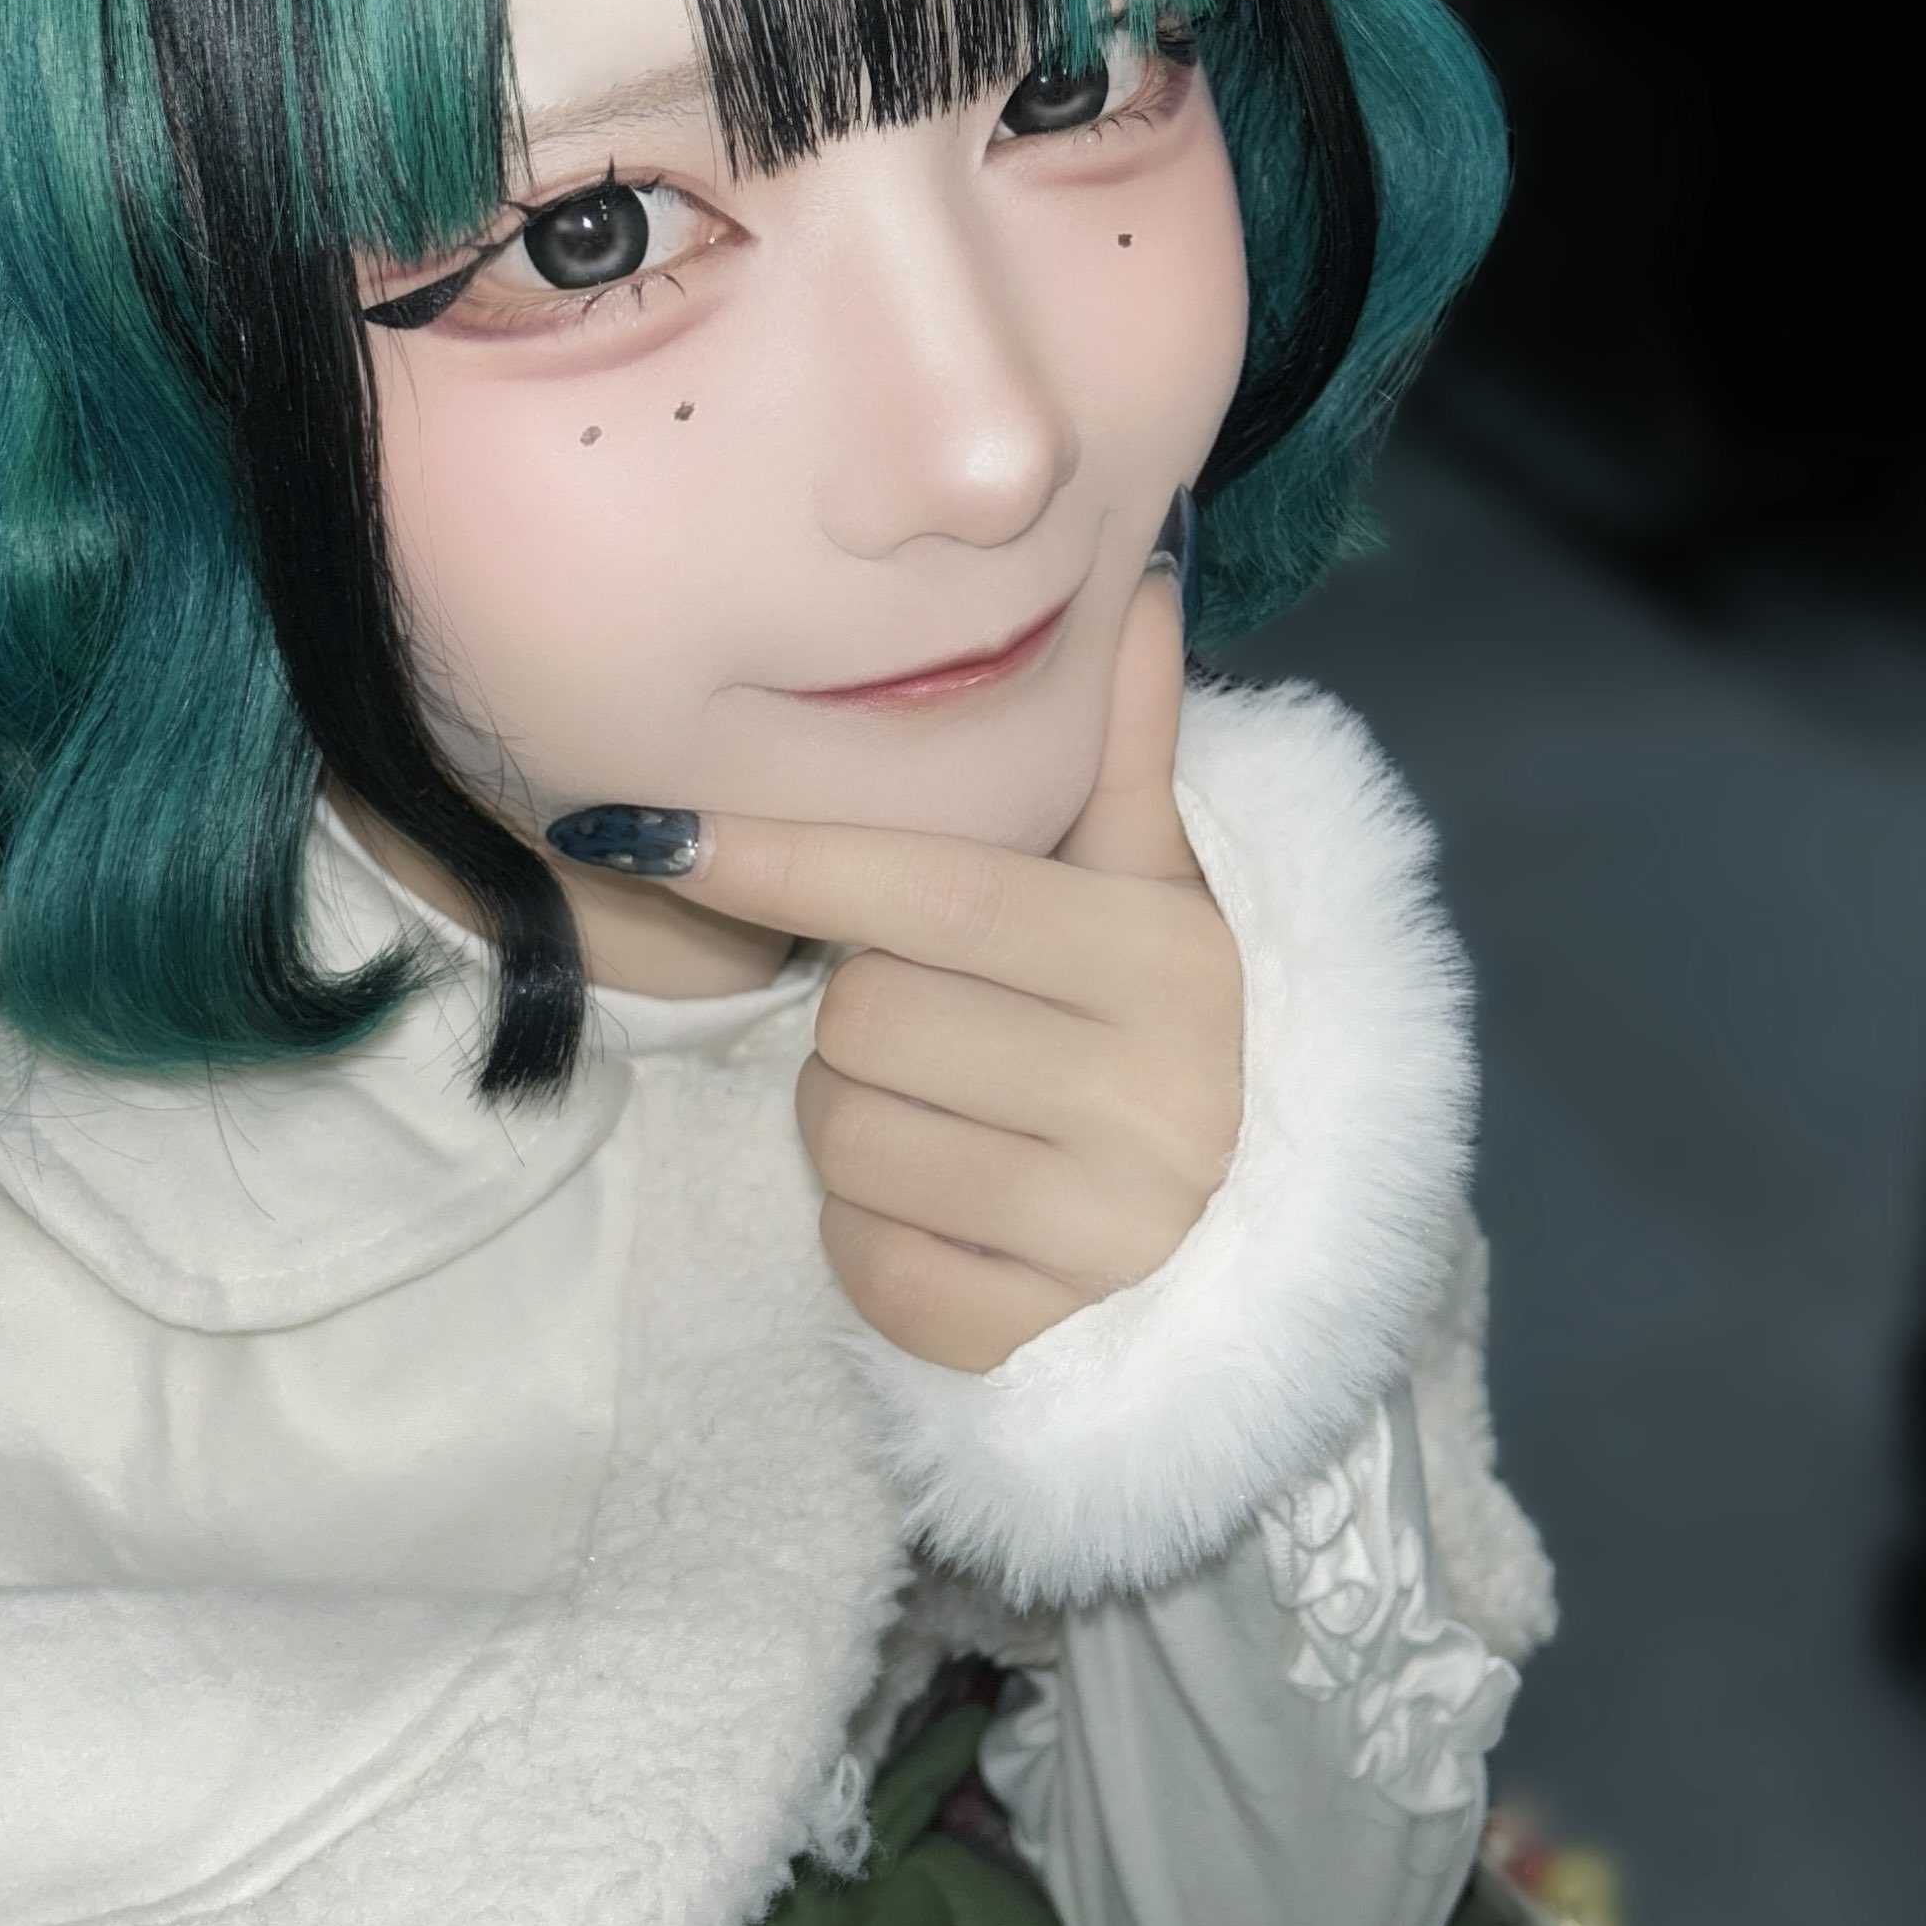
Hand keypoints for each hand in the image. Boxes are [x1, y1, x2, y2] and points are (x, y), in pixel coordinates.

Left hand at [666, 573, 1242, 1368]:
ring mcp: (1099, 1232)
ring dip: (860, 1129)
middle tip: (949, 1034)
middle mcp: (1150, 1094)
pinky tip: (956, 1218)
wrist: (1276, 1268)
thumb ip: (1129, 753)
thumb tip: (1133, 583)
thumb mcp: (1170, 899)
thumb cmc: (1182, 1046)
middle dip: (867, 1021)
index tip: (649, 827)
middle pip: (864, 1018)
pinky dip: (875, 1240)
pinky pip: (864, 1265)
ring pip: (844, 1137)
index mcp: (1166, 964)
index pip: (932, 892)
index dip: (783, 854)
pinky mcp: (1037, 1341)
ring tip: (958, 1125)